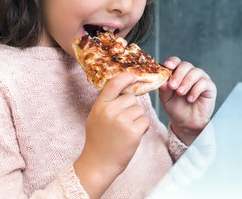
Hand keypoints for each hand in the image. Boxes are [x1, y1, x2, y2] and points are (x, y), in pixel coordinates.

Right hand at [74, 73, 149, 198]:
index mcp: (100, 105)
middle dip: (131, 109)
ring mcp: (122, 120)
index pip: (114, 83)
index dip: (126, 77)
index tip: (134, 76)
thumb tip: (124, 87)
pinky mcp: (133, 130)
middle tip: (123, 124)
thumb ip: (107, 103)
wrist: (98, 164)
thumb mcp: (96, 117)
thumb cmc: (99, 141)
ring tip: (126, 131)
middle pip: (131, 98)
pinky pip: (145, 121)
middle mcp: (110, 110)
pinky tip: (133, 136)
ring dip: (138, 119)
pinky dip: (143, 128)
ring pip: (140, 110)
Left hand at [159, 57, 215, 145]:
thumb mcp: (166, 98)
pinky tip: (190, 98)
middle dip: (178, 75)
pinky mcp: (209, 87)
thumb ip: (164, 88)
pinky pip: (204, 83)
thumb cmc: (176, 108)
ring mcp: (200, 79)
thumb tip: (162, 80)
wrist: (186, 122)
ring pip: (195, 72)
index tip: (167, 66)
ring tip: (180, 93)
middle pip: (185, 65)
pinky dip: (195, 90)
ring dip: (186, 82)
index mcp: (178, 73)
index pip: (176, 61)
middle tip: (173, 86)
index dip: (172, 62)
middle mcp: (190, 73)